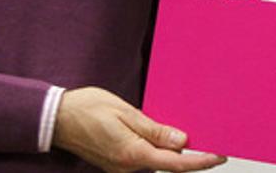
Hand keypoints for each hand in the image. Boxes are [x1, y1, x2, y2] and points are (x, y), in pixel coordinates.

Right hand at [53, 87, 224, 172]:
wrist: (56, 118)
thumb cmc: (87, 109)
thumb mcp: (126, 113)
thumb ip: (155, 130)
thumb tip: (182, 142)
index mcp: (132, 154)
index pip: (175, 163)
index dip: (200, 161)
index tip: (219, 155)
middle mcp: (127, 166)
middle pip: (168, 165)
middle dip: (192, 156)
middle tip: (214, 142)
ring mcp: (121, 167)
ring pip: (157, 162)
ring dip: (176, 153)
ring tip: (196, 137)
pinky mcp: (117, 162)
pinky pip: (145, 158)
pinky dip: (160, 151)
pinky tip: (168, 138)